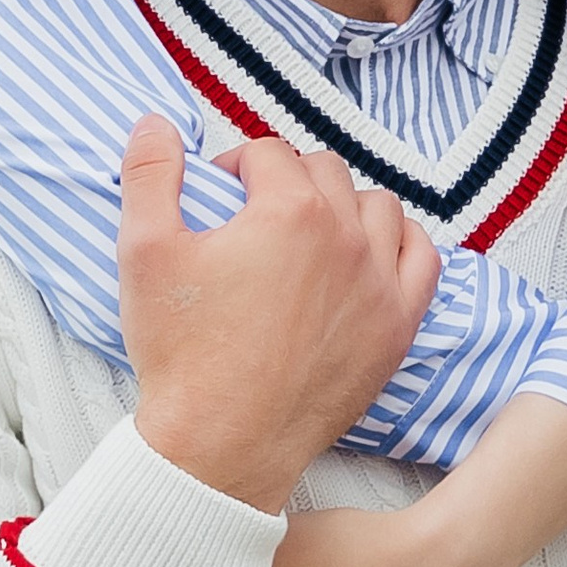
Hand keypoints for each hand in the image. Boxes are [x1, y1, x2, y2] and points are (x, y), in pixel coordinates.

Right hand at [121, 118, 440, 517]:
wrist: (222, 445)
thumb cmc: (183, 355)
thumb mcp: (144, 253)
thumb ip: (149, 174)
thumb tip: (156, 121)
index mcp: (289, 210)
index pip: (268, 153)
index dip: (235, 166)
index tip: (217, 192)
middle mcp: (346, 237)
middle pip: (323, 171)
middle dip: (286, 180)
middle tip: (253, 213)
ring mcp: (380, 283)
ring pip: (377, 206)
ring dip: (343, 204)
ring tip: (308, 231)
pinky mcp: (397, 327)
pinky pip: (422, 258)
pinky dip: (400, 243)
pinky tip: (370, 253)